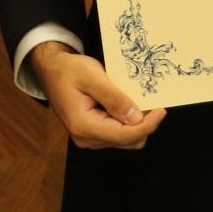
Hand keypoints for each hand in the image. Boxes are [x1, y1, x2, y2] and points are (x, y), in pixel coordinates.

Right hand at [29, 41, 164, 149]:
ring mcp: (89, 138)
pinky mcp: (92, 133)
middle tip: (150, 101)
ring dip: (135, 122)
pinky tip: (126, 104)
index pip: (125, 135)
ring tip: (136, 100)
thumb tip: (136, 117)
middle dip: (143, 123)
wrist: (51, 71)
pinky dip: (127, 121)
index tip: (161, 110)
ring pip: (125, 139)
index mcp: (84, 125)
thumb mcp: (92, 77)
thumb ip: (114, 98)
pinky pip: (117, 133)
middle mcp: (86, 138)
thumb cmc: (68, 70)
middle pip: (128, 140)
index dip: (147, 125)